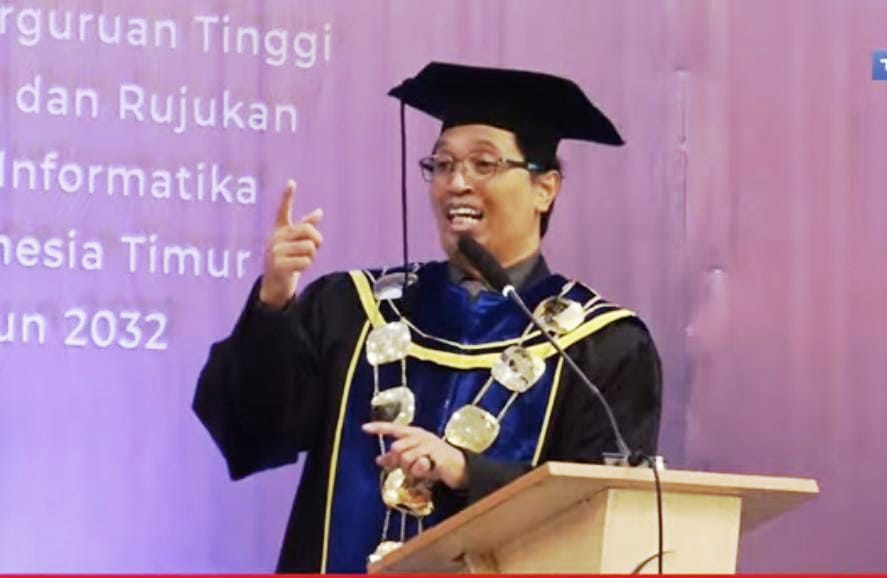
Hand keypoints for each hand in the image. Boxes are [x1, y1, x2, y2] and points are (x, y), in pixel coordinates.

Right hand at [258, 181, 323, 308]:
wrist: (275, 284)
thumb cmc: (288, 261)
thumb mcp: (296, 243)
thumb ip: (305, 227)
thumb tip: (319, 211)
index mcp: (280, 230)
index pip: (283, 210)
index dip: (287, 197)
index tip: (292, 182)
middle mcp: (276, 237)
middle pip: (308, 231)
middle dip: (317, 241)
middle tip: (315, 249)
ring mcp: (275, 250)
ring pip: (309, 247)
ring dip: (311, 257)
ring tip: (301, 262)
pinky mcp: (277, 264)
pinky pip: (305, 261)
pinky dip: (305, 267)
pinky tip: (296, 271)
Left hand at [362, 422, 468, 489]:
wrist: (457, 467)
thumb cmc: (434, 460)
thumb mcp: (414, 457)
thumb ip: (397, 458)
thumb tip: (378, 459)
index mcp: (415, 434)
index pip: (394, 428)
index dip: (379, 428)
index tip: (364, 428)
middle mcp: (421, 436)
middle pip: (396, 448)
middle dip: (398, 462)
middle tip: (409, 469)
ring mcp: (430, 444)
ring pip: (406, 459)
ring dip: (411, 470)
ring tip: (421, 470)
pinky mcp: (437, 455)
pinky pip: (419, 465)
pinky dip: (420, 472)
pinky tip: (429, 471)